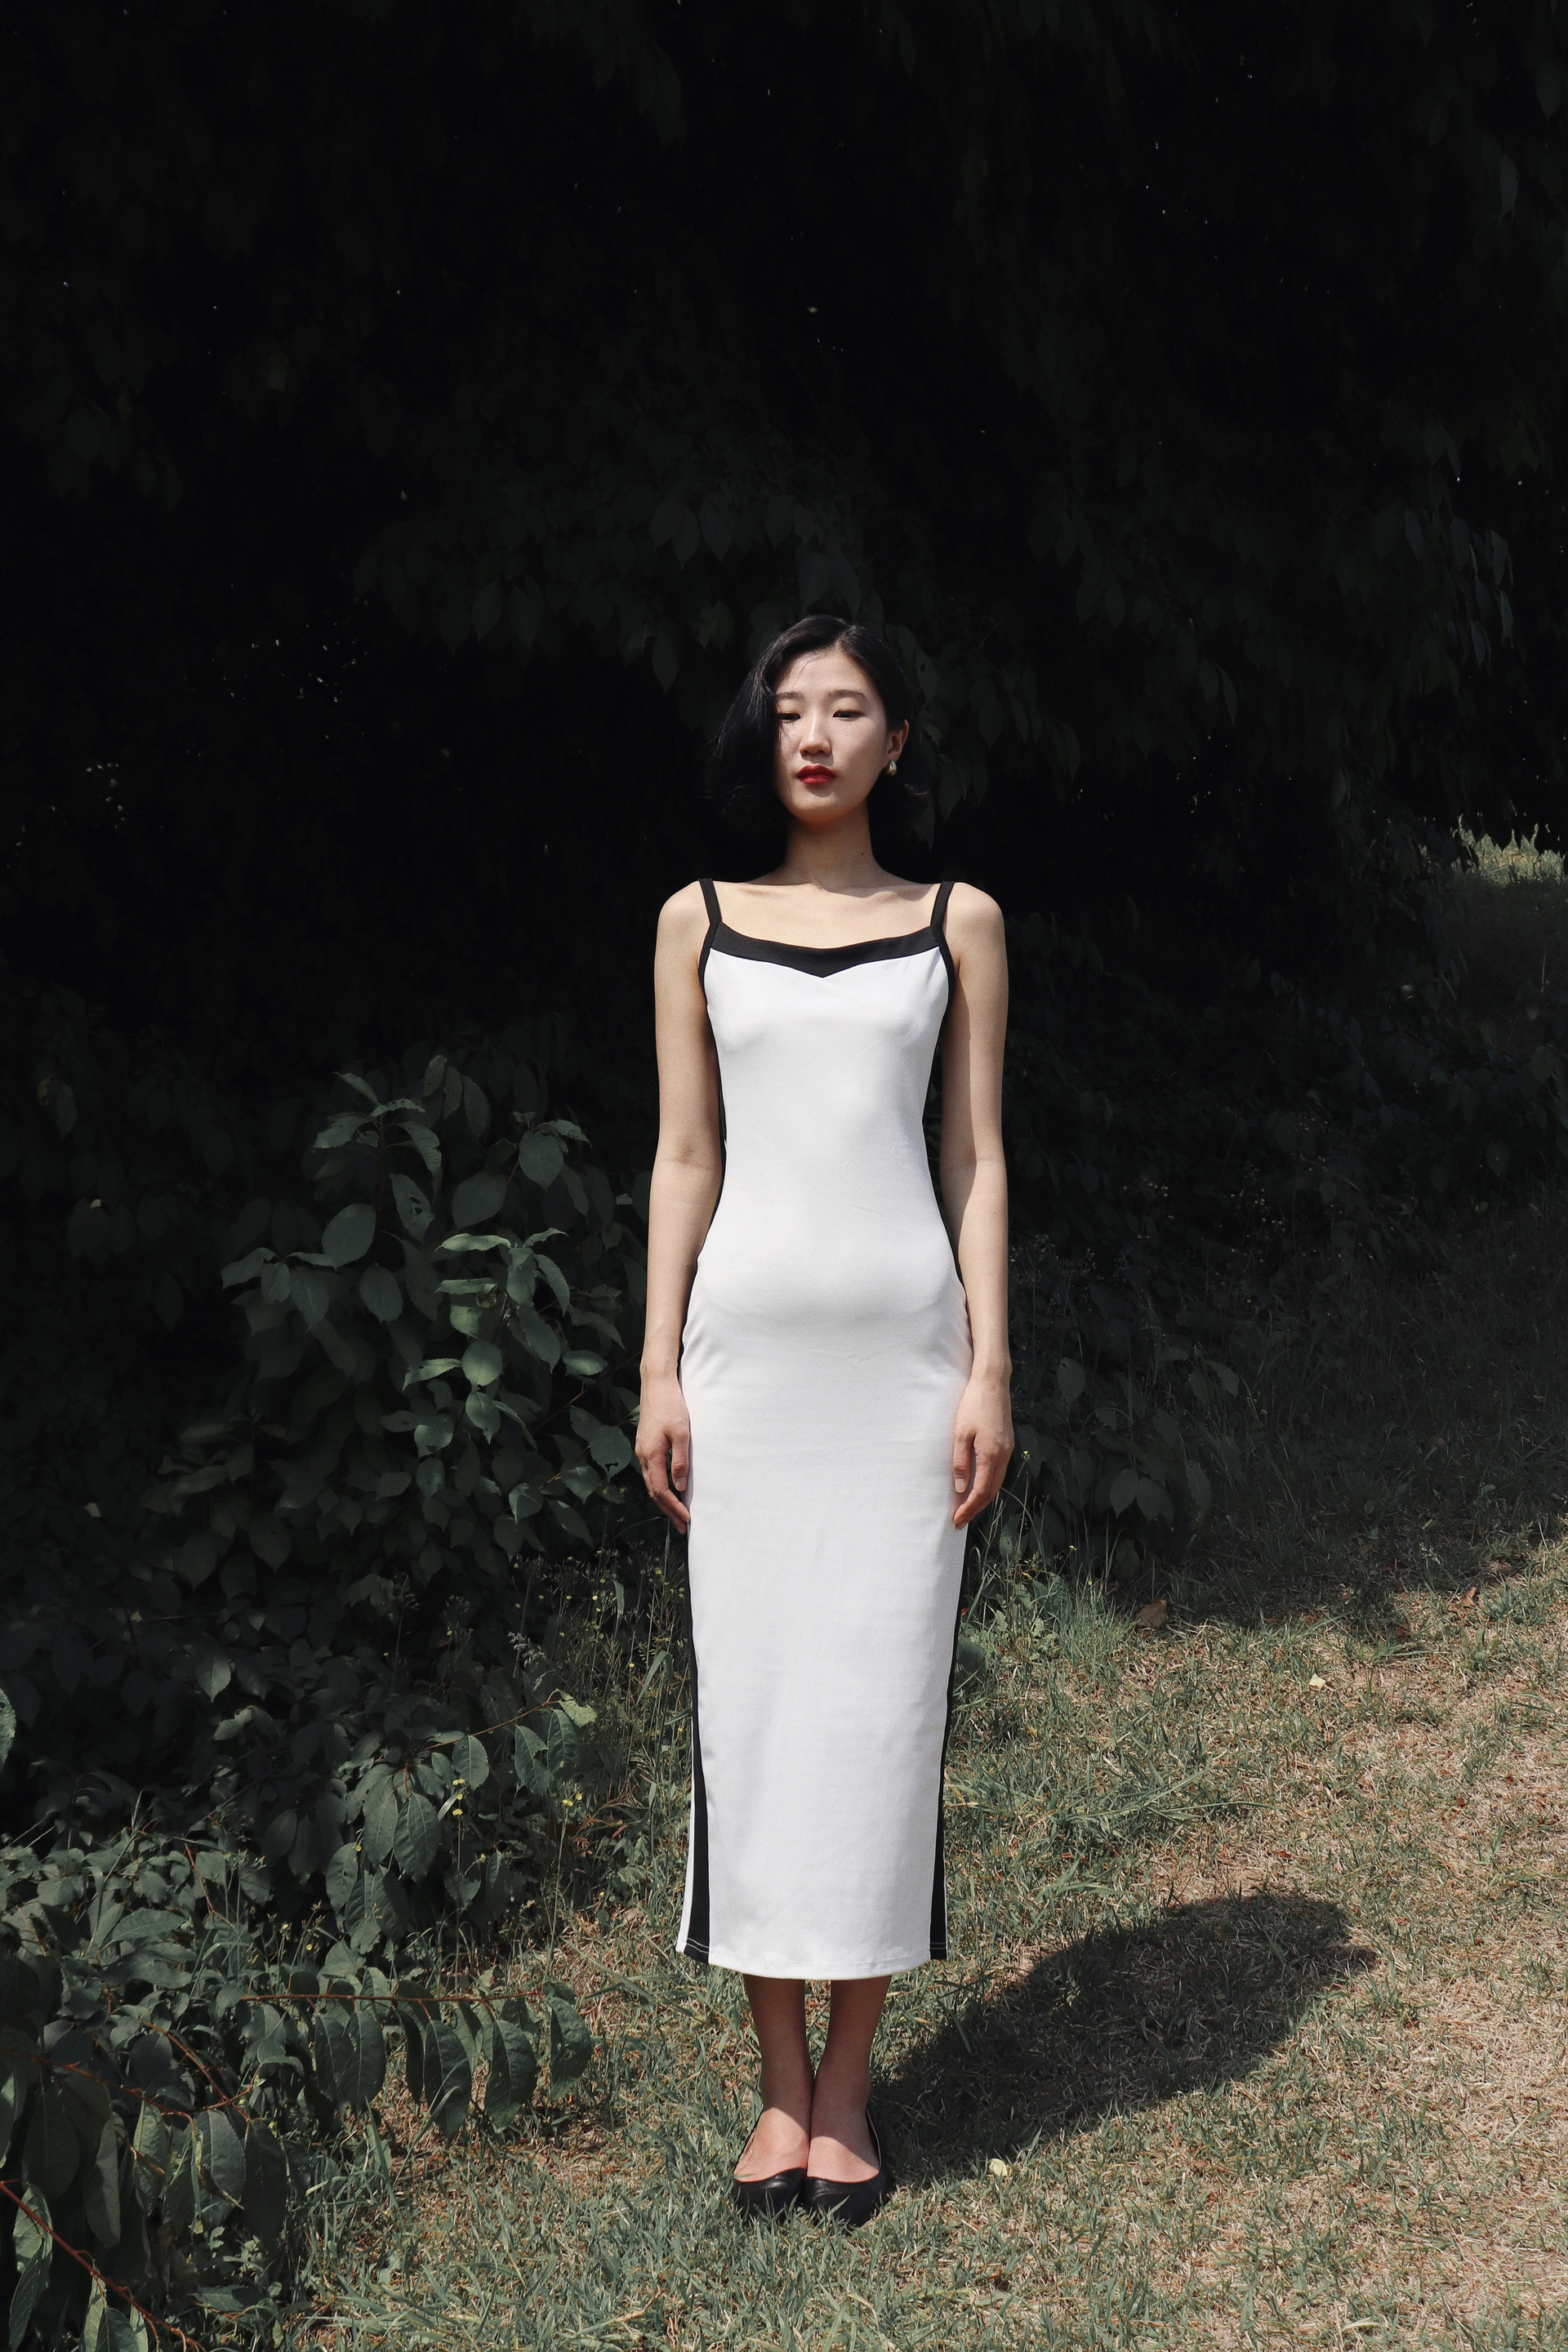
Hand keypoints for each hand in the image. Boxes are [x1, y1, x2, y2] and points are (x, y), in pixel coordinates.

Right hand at [636, 1371, 690, 1529]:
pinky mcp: (645, 1444)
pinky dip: (660, 1486)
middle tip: (682, 1526)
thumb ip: (681, 1461)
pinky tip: (670, 1489)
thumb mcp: (682, 1433)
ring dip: (663, 1500)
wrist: (656, 1384)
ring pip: (651, 1483)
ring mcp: (642, 1450)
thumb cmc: (671, 1406)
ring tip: (677, 1513)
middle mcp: (643, 1455)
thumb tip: (680, 1487)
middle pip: (653, 1492)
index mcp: (651, 1455)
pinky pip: (651, 1473)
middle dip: (668, 1510)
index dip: (673, 1508)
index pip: (661, 1491)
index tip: (687, 1520)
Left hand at [951, 1372, 1012, 1527]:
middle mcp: (1004, 1456)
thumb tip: (960, 1488)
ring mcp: (1008, 1450)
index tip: (957, 1519)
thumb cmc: (973, 1405)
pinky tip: (978, 1486)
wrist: (993, 1383)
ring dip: (982, 1498)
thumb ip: (961, 1461)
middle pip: (991, 1491)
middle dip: (976, 1508)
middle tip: (960, 1520)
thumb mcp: (960, 1433)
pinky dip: (988, 1485)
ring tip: (967, 1508)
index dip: (969, 1508)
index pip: (980, 1491)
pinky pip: (999, 1472)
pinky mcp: (1007, 1444)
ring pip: (997, 1483)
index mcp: (991, 1455)